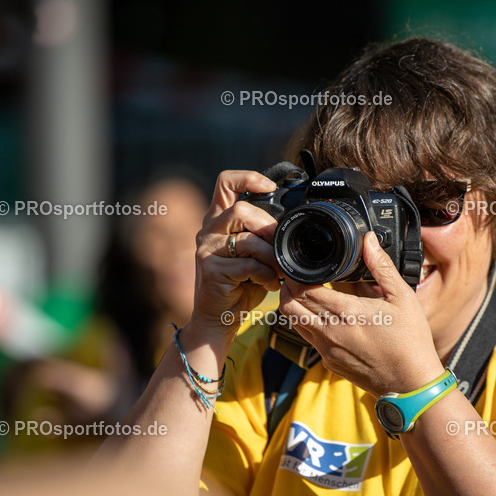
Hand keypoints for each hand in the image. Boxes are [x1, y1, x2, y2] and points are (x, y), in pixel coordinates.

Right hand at [190, 171, 281, 340]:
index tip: (270, 187)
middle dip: (268, 227)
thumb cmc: (240, 285)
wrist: (218, 318)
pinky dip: (265, 275)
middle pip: (241, 210)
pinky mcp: (210, 269)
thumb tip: (289, 225)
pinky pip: (248, 265)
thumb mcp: (254, 254)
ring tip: (278, 270)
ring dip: (271, 256)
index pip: (226, 183)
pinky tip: (269, 284)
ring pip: (248, 239)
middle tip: (280, 246)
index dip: (249, 178)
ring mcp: (206, 249)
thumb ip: (262, 236)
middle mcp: (208, 230)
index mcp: (218, 219)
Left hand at [278, 233, 443, 397]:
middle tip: (294, 276)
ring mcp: (326, 350)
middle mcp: (329, 332)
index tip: (297, 265)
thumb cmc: (410, 340)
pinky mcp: (328, 363)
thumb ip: (381, 266)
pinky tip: (320, 316)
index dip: (294, 275)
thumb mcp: (402, 297)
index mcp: (346, 312)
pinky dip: (306, 324)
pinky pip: (308, 339)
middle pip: (289, 306)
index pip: (303, 290)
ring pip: (293, 323)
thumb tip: (367, 240)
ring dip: (292, 306)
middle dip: (287, 288)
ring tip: (302, 292)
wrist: (410, 383)